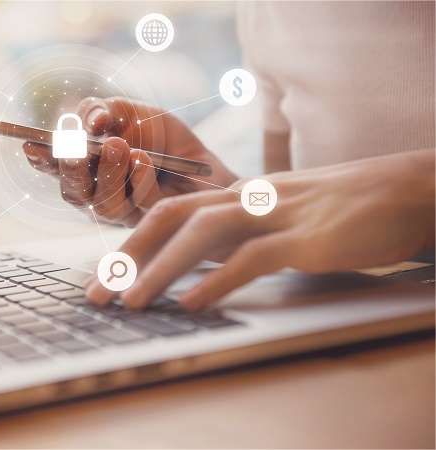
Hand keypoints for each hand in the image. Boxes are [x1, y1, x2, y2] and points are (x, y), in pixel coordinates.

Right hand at [23, 97, 236, 225]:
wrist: (205, 164)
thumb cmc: (164, 139)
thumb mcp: (132, 113)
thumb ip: (104, 112)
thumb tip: (87, 122)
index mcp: (87, 168)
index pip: (56, 166)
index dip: (41, 158)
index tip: (30, 145)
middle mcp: (98, 194)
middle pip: (73, 192)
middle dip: (71, 170)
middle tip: (77, 150)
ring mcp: (124, 211)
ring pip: (103, 203)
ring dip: (108, 172)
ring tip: (119, 146)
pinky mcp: (151, 219)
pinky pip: (139, 204)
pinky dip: (138, 179)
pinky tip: (143, 160)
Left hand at [86, 149, 435, 309]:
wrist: (407, 189)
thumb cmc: (339, 209)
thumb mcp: (278, 216)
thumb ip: (238, 235)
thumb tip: (196, 266)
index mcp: (237, 195)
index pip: (168, 212)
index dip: (130, 243)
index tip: (104, 277)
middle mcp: (248, 198)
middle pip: (170, 217)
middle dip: (127, 256)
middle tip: (97, 296)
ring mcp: (278, 214)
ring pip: (204, 233)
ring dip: (162, 269)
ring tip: (133, 303)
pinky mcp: (309, 236)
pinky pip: (255, 256)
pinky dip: (221, 279)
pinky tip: (195, 303)